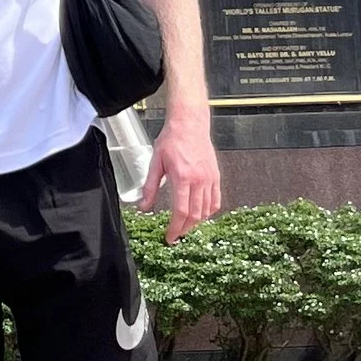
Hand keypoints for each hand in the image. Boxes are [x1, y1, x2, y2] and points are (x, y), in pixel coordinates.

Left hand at [140, 105, 220, 240]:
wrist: (189, 123)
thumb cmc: (172, 139)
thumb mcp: (156, 162)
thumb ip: (150, 187)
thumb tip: (144, 206)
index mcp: (182, 177)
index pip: (181, 211)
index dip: (175, 228)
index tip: (169, 237)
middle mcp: (199, 180)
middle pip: (195, 215)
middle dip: (184, 229)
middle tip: (175, 235)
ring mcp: (209, 178)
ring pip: (206, 210)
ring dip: (196, 222)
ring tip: (185, 226)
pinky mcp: (215, 176)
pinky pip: (216, 200)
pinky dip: (209, 211)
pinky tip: (201, 214)